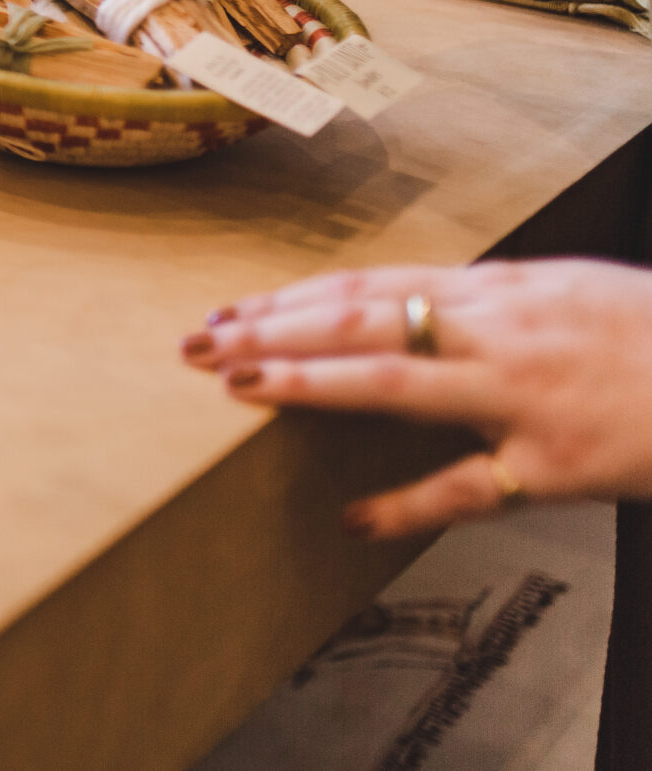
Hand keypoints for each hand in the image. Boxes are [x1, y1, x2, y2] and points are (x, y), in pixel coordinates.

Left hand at [181, 259, 651, 535]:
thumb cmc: (648, 336)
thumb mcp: (565, 292)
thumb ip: (484, 300)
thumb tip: (406, 301)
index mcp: (502, 289)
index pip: (372, 286)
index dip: (293, 297)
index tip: (227, 308)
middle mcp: (501, 331)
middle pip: (364, 320)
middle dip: (274, 327)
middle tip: (197, 342)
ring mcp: (525, 396)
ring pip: (397, 382)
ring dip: (310, 382)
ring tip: (237, 385)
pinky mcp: (558, 463)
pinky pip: (470, 487)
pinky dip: (407, 504)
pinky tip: (352, 518)